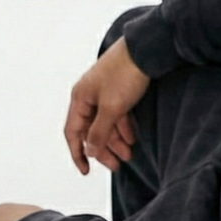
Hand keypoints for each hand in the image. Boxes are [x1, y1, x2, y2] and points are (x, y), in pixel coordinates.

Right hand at [64, 35, 150, 175]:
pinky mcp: (119, 89)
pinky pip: (117, 114)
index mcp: (80, 98)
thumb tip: (89, 150)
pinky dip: (123, 127)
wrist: (146, 49)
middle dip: (103, 149)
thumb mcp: (111, 108)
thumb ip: (99, 131)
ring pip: (106, 123)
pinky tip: (132, 138)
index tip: (86, 171)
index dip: (78, 153)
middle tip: (116, 165)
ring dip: (116, 140)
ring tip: (129, 155)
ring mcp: (104, 92)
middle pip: (91, 129)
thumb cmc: (125, 74)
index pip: (73, 132)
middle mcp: (88, 96)